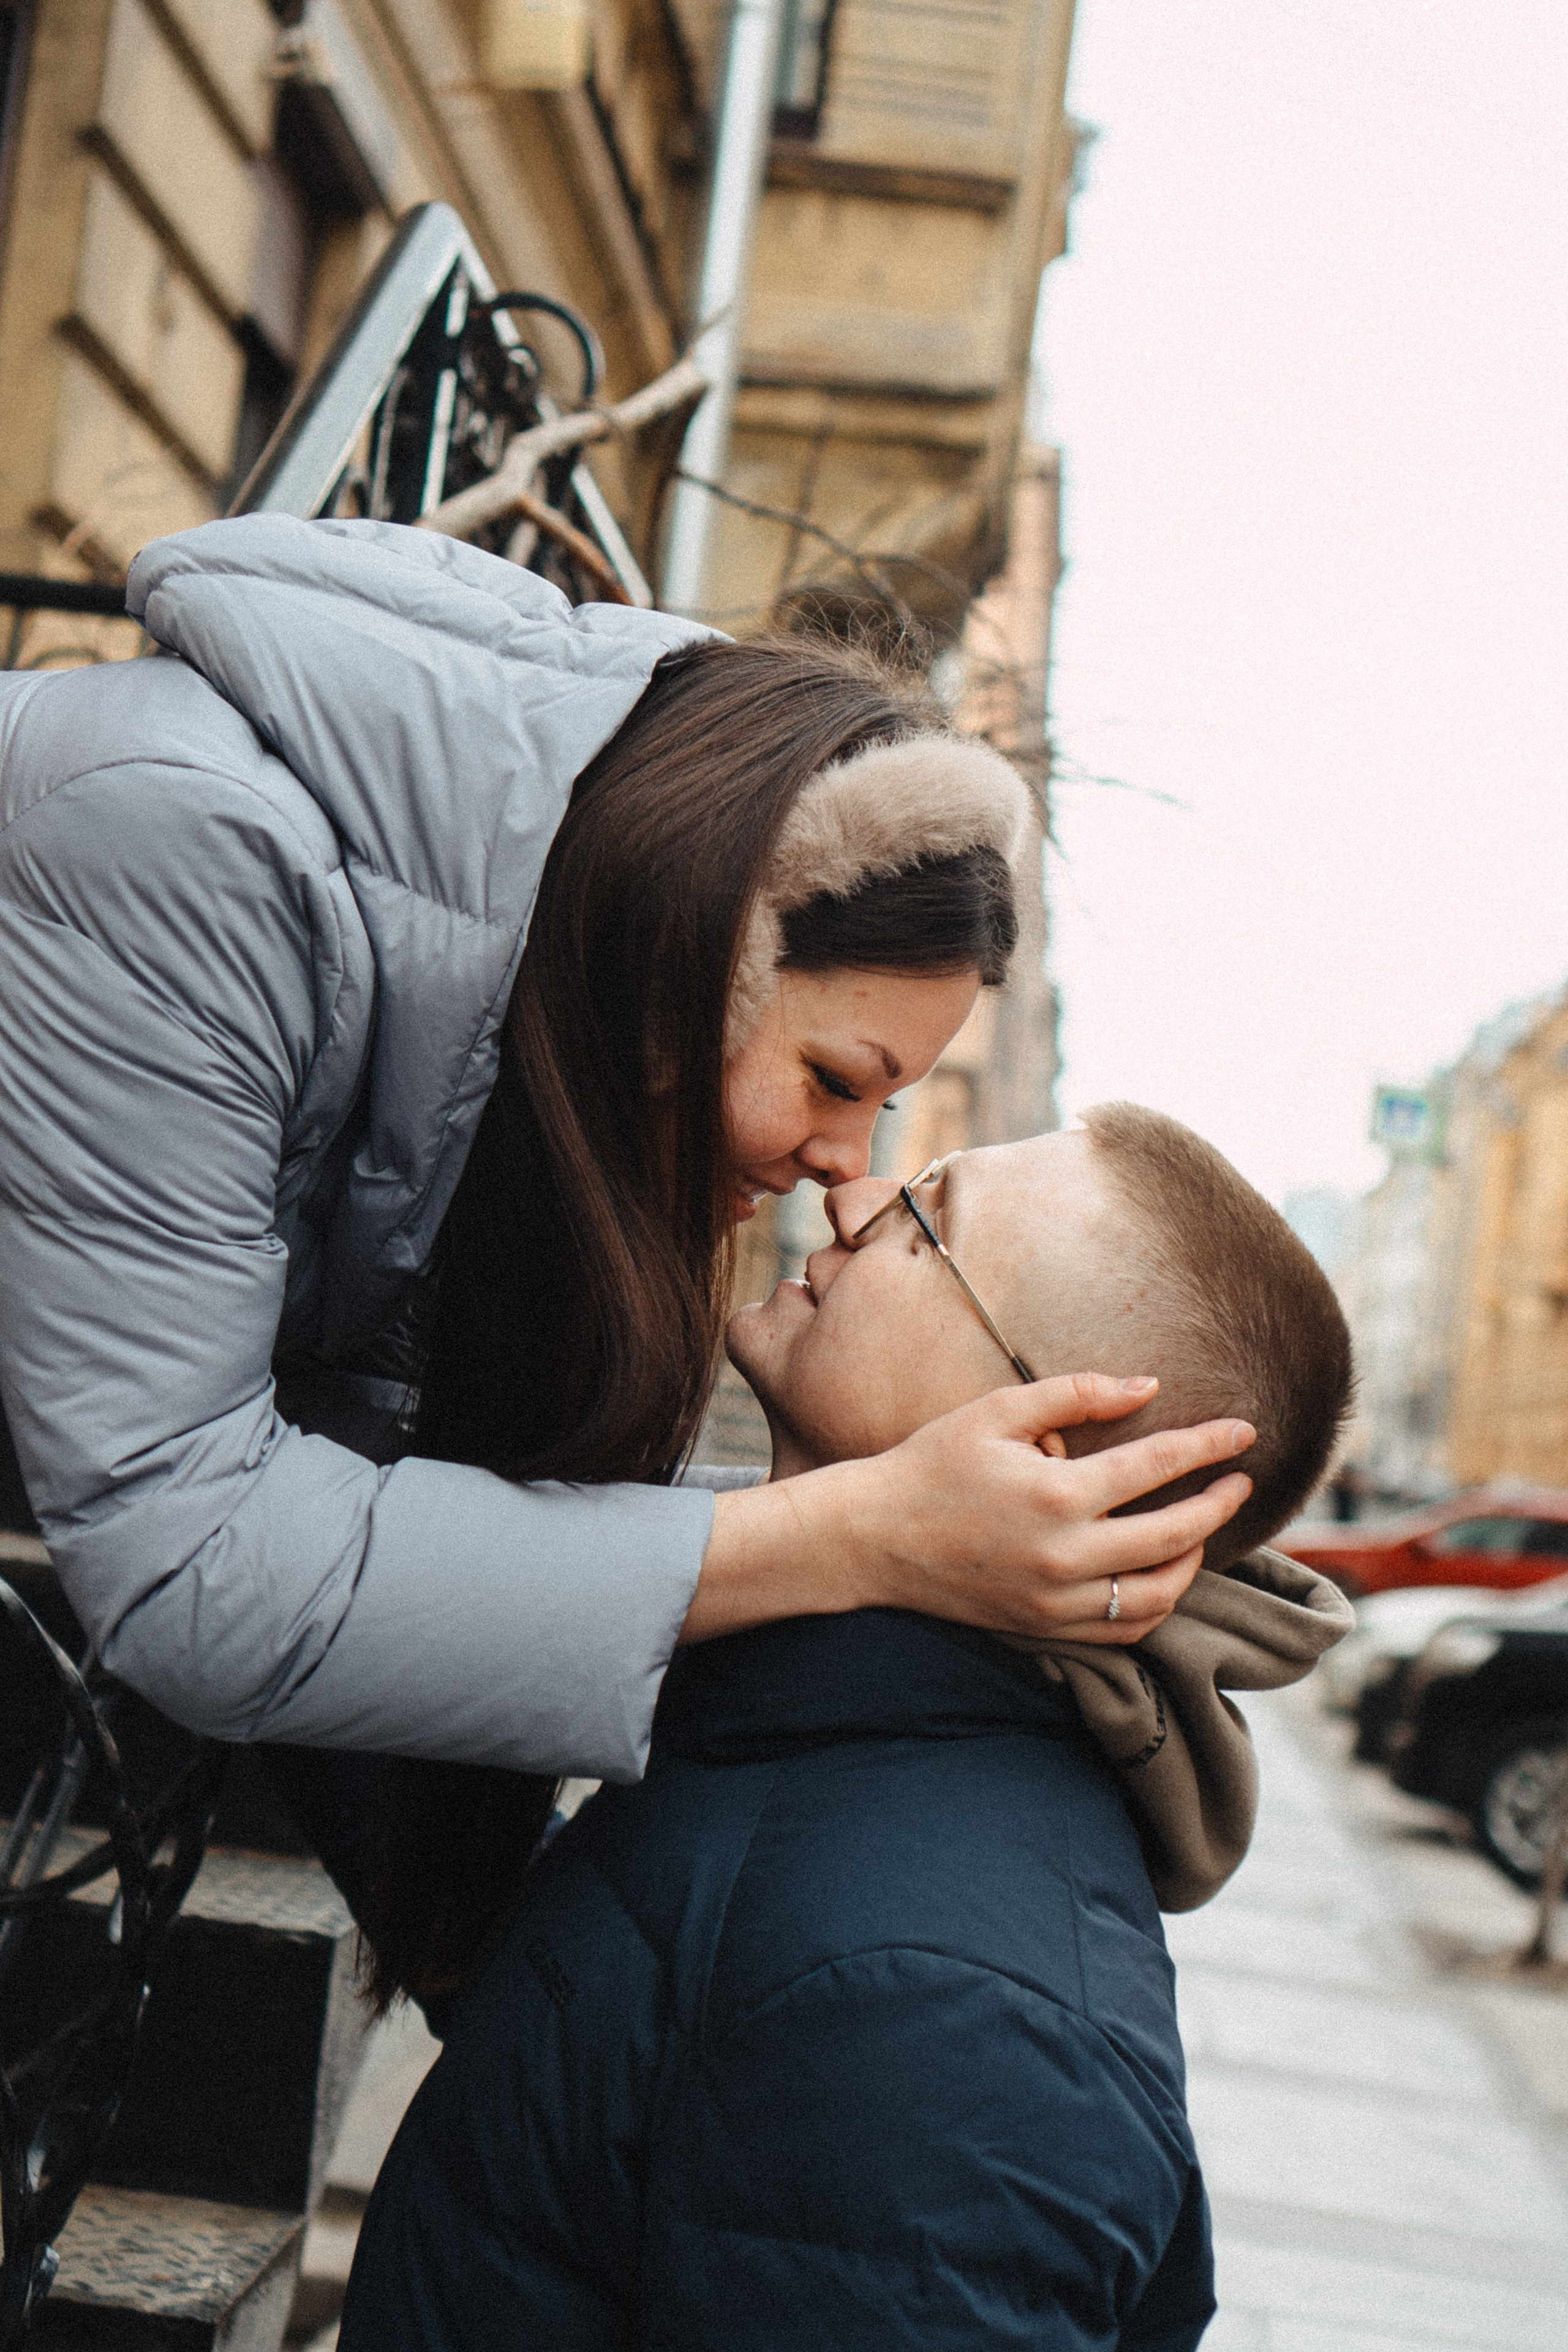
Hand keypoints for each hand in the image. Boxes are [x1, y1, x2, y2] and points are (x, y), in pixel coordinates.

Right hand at [833, 1373, 1252, 1643]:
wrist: (873, 1538)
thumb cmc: (933, 1464)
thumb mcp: (998, 1412)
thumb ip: (1076, 1395)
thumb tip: (1147, 1385)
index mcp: (1056, 1493)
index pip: (1159, 1465)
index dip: (1210, 1446)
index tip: (1245, 1432)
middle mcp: (1065, 1555)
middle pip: (1176, 1534)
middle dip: (1220, 1504)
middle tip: (1241, 1481)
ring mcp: (1057, 1600)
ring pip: (1159, 1593)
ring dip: (1195, 1559)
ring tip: (1203, 1528)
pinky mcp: (1046, 1628)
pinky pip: (1125, 1627)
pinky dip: (1157, 1603)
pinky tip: (1162, 1573)